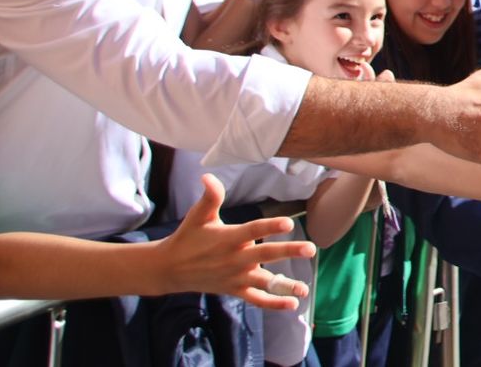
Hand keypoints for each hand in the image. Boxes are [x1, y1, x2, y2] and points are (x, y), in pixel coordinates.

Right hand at [157, 174, 315, 311]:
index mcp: (229, 238)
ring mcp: (235, 277)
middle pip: (265, 254)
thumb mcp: (198, 215)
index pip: (253, 230)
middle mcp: (234, 259)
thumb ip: (209, 196)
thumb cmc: (189, 237)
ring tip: (304, 289)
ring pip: (264, 282)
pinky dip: (273, 304)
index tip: (289, 222)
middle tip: (311, 248)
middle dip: (289, 251)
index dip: (271, 226)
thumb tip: (208, 176)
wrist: (170, 268)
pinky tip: (292, 305)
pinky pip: (256, 299)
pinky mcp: (235, 290)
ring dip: (285, 286)